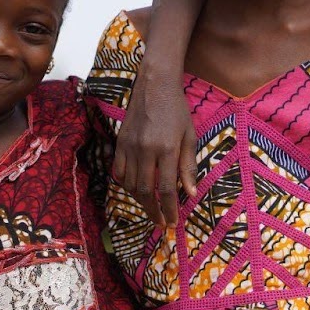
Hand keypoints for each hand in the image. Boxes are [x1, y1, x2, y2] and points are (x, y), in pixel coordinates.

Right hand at [112, 68, 196, 227]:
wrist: (154, 85)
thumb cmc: (177, 110)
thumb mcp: (190, 136)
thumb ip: (189, 166)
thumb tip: (190, 193)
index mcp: (166, 148)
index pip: (165, 189)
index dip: (169, 209)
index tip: (173, 222)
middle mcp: (145, 150)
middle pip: (145, 191)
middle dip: (153, 212)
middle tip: (162, 223)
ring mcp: (129, 147)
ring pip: (131, 184)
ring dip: (141, 201)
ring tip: (152, 209)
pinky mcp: (120, 143)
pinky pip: (119, 172)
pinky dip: (126, 185)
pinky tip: (136, 190)